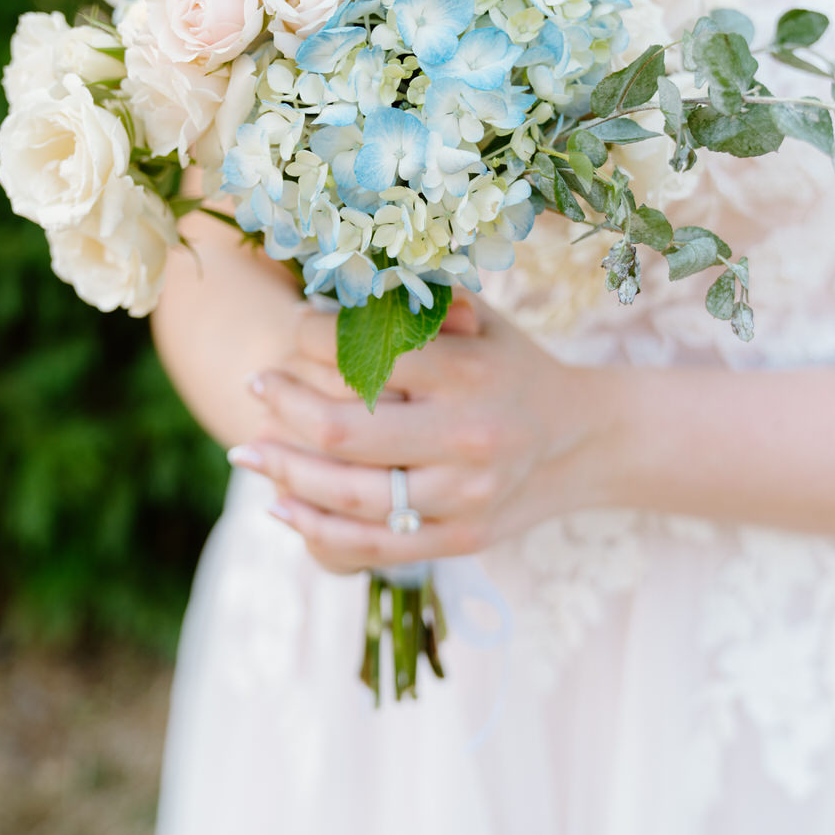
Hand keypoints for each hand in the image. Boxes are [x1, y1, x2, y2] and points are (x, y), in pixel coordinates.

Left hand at [230, 297, 630, 574]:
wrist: (587, 440)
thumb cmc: (515, 366)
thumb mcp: (480, 319)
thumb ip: (415, 303)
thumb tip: (330, 290)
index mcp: (468, 372)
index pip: (365, 353)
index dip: (312, 336)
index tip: (292, 324)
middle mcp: (467, 436)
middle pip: (344, 429)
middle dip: (285, 405)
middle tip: (254, 384)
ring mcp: (464, 496)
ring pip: (349, 494)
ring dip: (285, 471)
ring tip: (246, 451)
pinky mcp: (460, 539)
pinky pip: (371, 545)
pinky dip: (315, 528)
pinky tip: (279, 506)